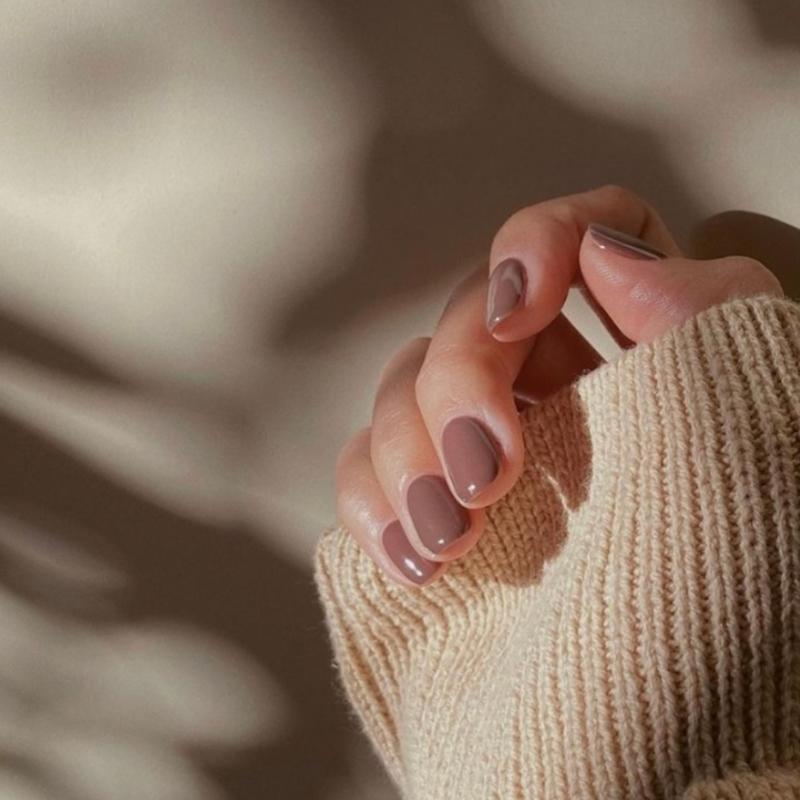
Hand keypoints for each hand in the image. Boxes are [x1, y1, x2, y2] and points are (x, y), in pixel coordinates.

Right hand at [335, 185, 782, 585]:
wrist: (698, 722)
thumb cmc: (749, 585)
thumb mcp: (757, 429)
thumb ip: (702, 316)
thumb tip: (607, 250)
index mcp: (652, 348)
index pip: (591, 235)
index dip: (542, 242)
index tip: (526, 307)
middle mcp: (567, 386)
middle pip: (475, 317)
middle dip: (461, 379)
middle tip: (489, 470)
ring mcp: (495, 452)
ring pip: (407, 389)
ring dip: (409, 450)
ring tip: (451, 533)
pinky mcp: (442, 515)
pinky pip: (370, 472)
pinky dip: (372, 501)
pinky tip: (410, 553)